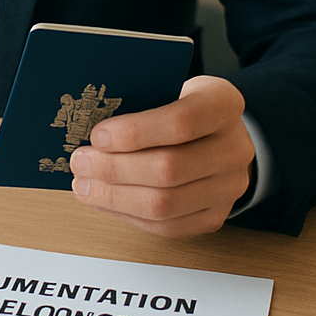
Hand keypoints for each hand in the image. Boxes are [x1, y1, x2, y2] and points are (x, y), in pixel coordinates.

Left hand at [69, 75, 254, 235]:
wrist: (217, 133)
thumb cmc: (181, 107)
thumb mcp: (166, 89)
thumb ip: (137, 105)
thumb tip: (88, 133)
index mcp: (223, 105)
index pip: (181, 122)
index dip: (134, 132)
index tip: (98, 135)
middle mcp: (234, 149)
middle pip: (169, 168)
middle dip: (113, 168)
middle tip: (80, 162)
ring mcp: (229, 187)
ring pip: (165, 204)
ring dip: (114, 196)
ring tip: (84, 184)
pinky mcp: (215, 216)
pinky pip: (166, 226)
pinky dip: (127, 214)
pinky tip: (103, 200)